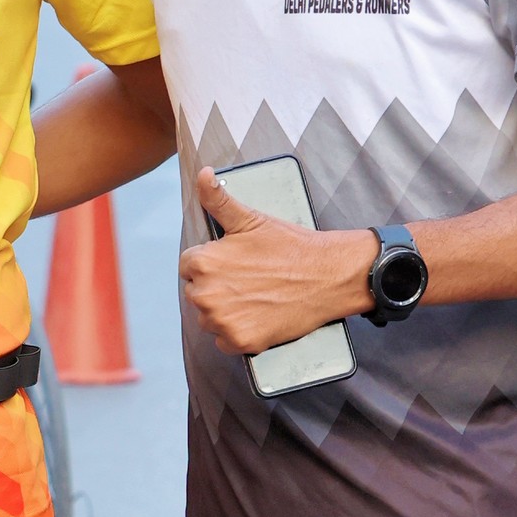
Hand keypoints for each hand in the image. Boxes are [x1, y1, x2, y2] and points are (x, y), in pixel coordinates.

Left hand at [179, 168, 373, 353]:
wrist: (327, 276)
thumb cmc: (290, 246)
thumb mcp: (250, 218)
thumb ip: (217, 199)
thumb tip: (202, 174)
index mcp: (204, 262)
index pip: (188, 266)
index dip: (212, 263)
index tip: (234, 264)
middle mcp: (206, 295)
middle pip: (197, 293)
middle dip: (216, 286)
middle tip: (249, 280)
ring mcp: (222, 321)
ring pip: (209, 318)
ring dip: (225, 311)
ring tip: (255, 297)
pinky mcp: (240, 342)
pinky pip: (224, 341)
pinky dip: (237, 332)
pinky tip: (257, 316)